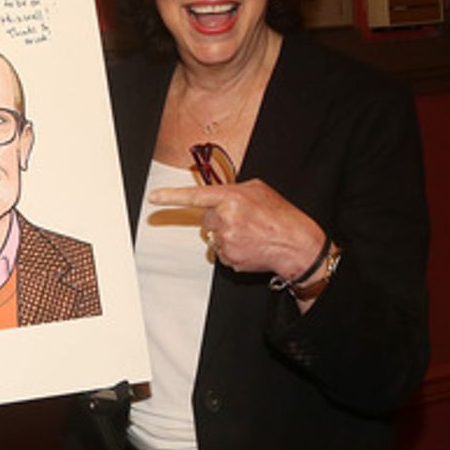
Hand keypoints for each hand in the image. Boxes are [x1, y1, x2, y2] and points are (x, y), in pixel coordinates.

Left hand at [146, 178, 324, 281]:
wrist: (297, 245)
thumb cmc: (280, 216)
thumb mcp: (258, 190)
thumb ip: (234, 190)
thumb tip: (220, 195)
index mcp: (231, 197)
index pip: (194, 196)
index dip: (171, 197)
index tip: (153, 197)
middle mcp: (225, 219)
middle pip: (205, 219)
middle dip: (218, 218)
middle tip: (241, 220)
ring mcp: (225, 241)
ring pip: (213, 236)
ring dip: (225, 234)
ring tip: (248, 233)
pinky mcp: (228, 259)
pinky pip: (220, 252)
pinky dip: (231, 249)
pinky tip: (248, 245)